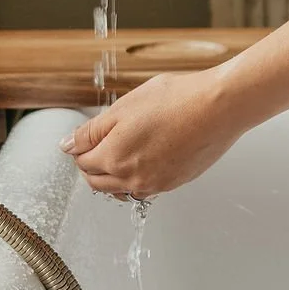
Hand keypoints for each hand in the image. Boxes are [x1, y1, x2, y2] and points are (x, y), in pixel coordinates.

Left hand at [62, 69, 246, 197]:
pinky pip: (146, 189)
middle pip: (97, 182)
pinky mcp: (175, 184)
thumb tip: (68, 145)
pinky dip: (138, 178)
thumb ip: (92, 130)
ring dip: (114, 175)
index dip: (81, 147)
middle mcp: (131, 178)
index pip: (82, 161)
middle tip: (103, 144)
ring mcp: (154, 184)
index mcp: (113, 157)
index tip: (89, 136)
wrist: (220, 107)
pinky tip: (148, 157)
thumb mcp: (125, 106)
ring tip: (125, 151)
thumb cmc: (177, 100)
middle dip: (93, 165)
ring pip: (121, 189)